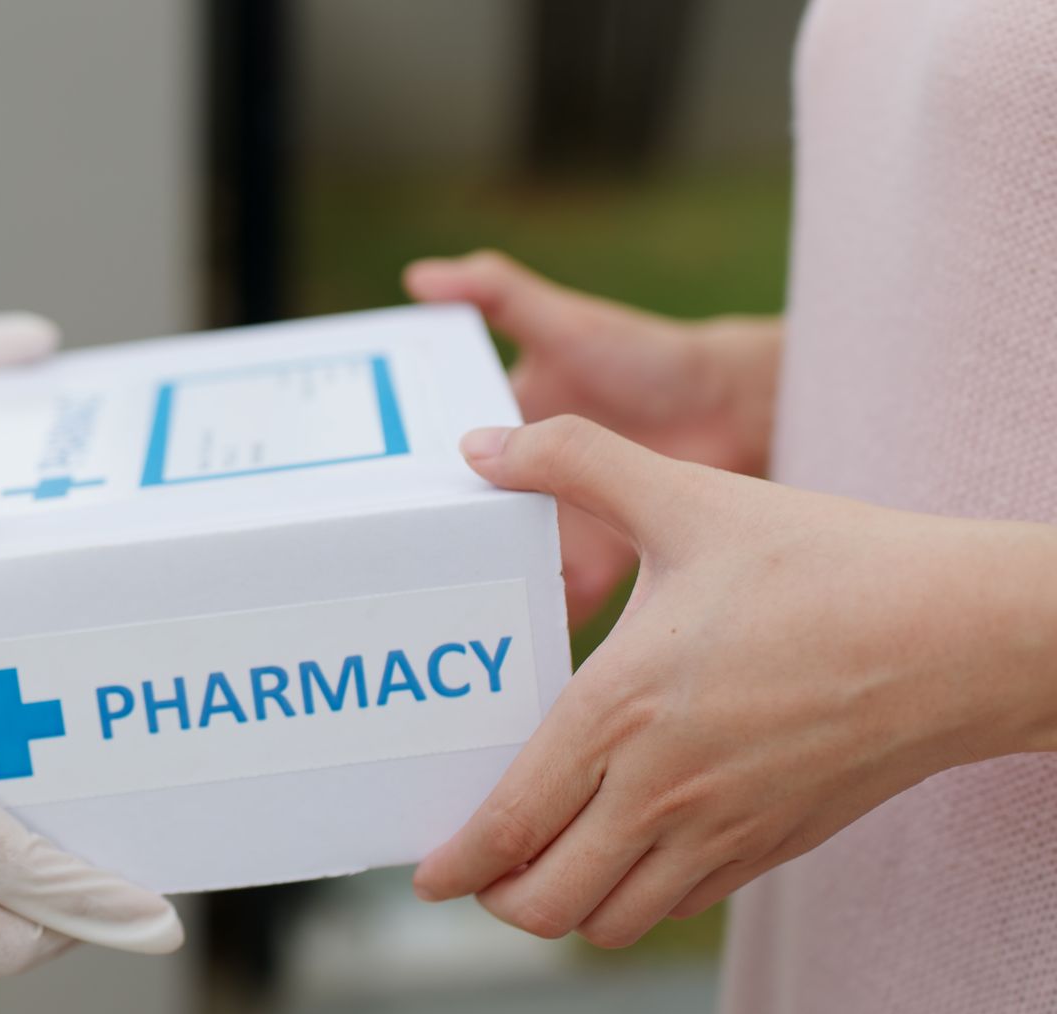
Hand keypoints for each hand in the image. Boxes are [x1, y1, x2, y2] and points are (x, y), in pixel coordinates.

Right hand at [405, 252, 780, 622]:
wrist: (737, 411)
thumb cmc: (650, 357)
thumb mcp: (566, 323)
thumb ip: (497, 293)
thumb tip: (419, 275)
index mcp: (500, 431)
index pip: (436, 463)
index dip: (401, 489)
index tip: (360, 517)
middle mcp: (518, 485)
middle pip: (460, 528)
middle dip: (429, 557)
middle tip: (386, 590)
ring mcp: (553, 526)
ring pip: (500, 570)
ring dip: (479, 595)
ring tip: (439, 628)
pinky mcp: (594, 563)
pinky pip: (555, 603)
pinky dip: (537, 627)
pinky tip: (513, 654)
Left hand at [410, 417, 1056, 947]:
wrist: (963, 634)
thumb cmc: (828, 566)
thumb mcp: (689, 497)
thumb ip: (574, 462)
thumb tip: (480, 444)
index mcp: (622, 710)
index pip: (512, 824)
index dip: (457, 865)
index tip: (427, 875)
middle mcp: (662, 788)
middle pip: (548, 901)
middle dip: (497, 897)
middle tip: (477, 870)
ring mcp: (723, 829)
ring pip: (612, 922)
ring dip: (564, 909)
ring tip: (542, 869)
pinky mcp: (773, 845)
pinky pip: (678, 906)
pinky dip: (634, 900)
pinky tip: (625, 852)